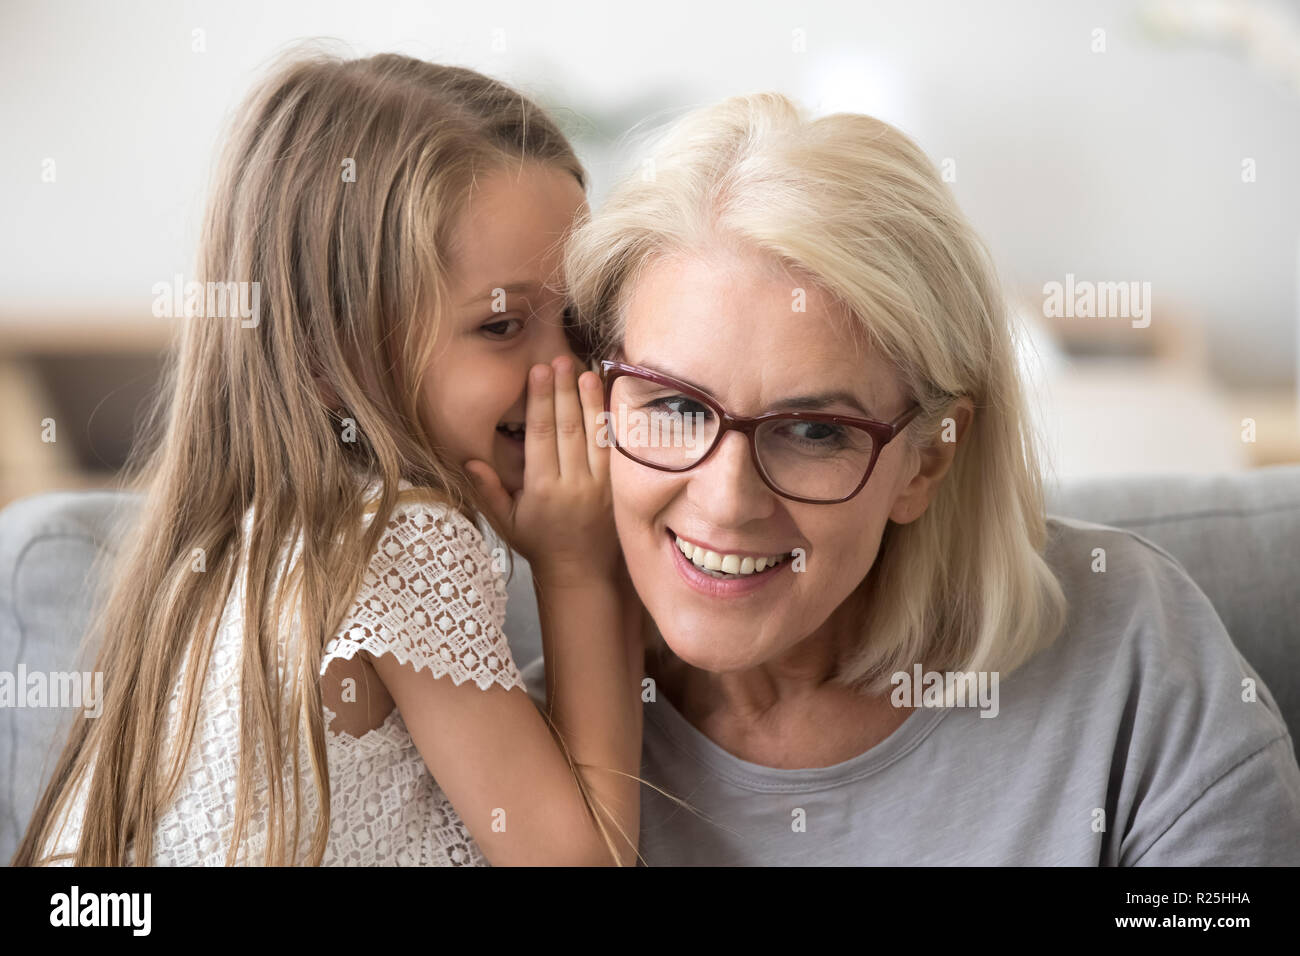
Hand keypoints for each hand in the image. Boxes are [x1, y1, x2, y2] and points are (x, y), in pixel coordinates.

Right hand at [465, 357, 617, 585]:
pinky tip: (608, 398)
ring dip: (590, 400)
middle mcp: (574, 485)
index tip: (538, 372)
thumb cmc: (539, 543)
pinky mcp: (619, 487)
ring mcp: (601, 486)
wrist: (581, 571)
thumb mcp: (506, 522)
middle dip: (563, 391)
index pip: (542, 435)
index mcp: (543, 490)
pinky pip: (614, 449)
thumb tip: (470, 461)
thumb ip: (488, 491)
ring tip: (585, 370)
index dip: (540, 401)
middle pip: (568, 428)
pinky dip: (610, 421)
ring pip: (594, 435)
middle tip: (558, 359)